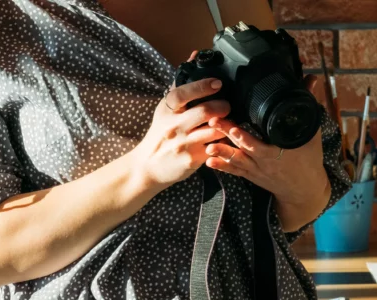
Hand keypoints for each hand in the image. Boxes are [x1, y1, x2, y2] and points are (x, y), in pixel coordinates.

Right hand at [130, 72, 229, 190]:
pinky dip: (223, 141)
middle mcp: (174, 126)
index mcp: (167, 110)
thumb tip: (194, 56)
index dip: (202, 86)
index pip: (183, 93)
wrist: (148, 167)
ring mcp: (183, 144)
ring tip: (228, 122)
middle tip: (227, 106)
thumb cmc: (160, 135)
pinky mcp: (192, 160)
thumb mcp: (164, 110)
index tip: (217, 83)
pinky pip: (215, 147)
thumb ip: (180, 84)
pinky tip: (225, 138)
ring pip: (213, 130)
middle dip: (222, 106)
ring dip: (226, 124)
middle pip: (204, 112)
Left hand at [203, 75, 330, 230]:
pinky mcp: (251, 175)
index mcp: (278, 152)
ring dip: (221, 153)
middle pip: (242, 148)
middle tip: (213, 123)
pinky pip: (235, 171)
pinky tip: (210, 161)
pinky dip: (223, 167)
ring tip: (208, 146)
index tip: (233, 127)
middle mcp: (264, 162)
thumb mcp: (311, 132)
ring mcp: (256, 170)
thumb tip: (311, 79)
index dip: (245, 137)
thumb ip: (309, 103)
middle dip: (227, 136)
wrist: (305, 190)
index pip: (259, 143)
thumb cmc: (309, 159)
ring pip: (236, 161)